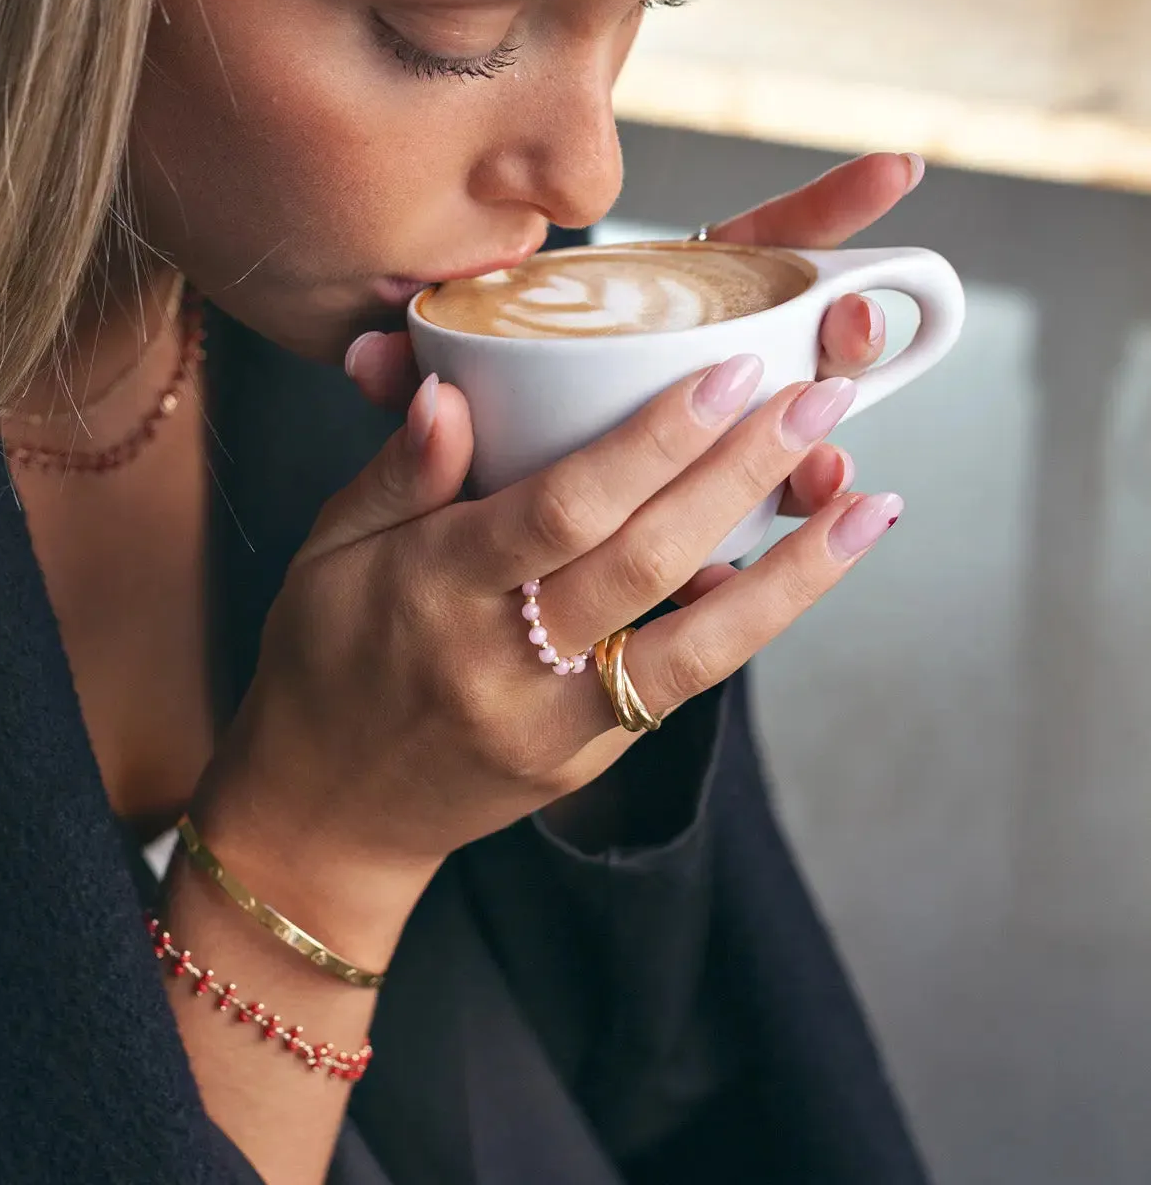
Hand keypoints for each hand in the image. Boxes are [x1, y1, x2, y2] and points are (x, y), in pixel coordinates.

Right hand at [195, 356, 902, 963]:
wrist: (326, 815)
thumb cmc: (323, 661)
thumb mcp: (329, 552)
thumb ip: (397, 473)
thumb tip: (450, 392)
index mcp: (432, 589)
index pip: (560, 507)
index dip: (652, 442)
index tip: (727, 374)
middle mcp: (501, 660)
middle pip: (646, 560)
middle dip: (743, 473)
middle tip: (820, 396)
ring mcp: (552, 723)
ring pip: (693, 643)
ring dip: (790, 569)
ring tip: (867, 501)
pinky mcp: (585, 762)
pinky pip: (678, 687)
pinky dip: (744, 623)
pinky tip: (798, 567)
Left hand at [345, 150, 924, 517]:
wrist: (451, 594)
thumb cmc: (444, 485)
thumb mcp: (421, 434)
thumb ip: (403, 388)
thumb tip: (364, 351)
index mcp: (630, 326)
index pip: (732, 254)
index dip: (813, 213)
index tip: (893, 173)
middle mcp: (681, 377)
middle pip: (783, 333)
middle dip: (835, 321)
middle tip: (852, 320)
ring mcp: (700, 454)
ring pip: (783, 438)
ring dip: (815, 441)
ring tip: (834, 450)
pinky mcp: (700, 531)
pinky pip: (755, 529)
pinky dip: (785, 533)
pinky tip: (815, 524)